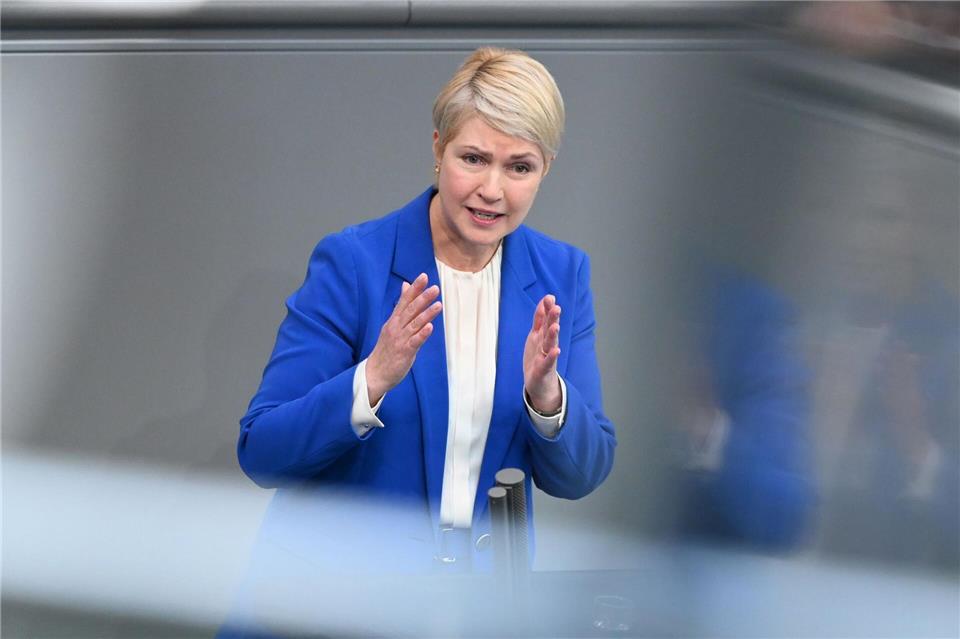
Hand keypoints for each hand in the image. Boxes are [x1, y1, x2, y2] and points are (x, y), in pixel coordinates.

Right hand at [366, 273, 441, 405]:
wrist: (375, 373)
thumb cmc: (387, 348)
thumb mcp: (393, 324)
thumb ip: (402, 306)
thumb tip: (406, 286)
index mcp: (394, 320)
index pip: (405, 301)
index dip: (414, 289)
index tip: (424, 276)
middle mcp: (396, 327)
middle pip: (410, 310)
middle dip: (422, 298)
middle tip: (435, 288)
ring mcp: (400, 339)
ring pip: (415, 324)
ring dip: (427, 314)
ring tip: (438, 304)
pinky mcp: (404, 352)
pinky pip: (414, 342)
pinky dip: (422, 334)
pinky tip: (430, 327)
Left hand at [523, 294, 561, 413]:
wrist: (539, 383)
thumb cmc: (538, 357)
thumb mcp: (536, 335)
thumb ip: (540, 319)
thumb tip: (544, 301)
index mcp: (542, 335)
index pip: (544, 320)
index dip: (546, 309)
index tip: (549, 297)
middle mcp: (546, 344)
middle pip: (549, 330)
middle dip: (553, 319)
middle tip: (556, 307)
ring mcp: (546, 356)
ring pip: (550, 344)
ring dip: (553, 335)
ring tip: (555, 326)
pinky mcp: (544, 369)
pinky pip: (548, 362)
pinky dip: (552, 356)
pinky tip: (556, 351)